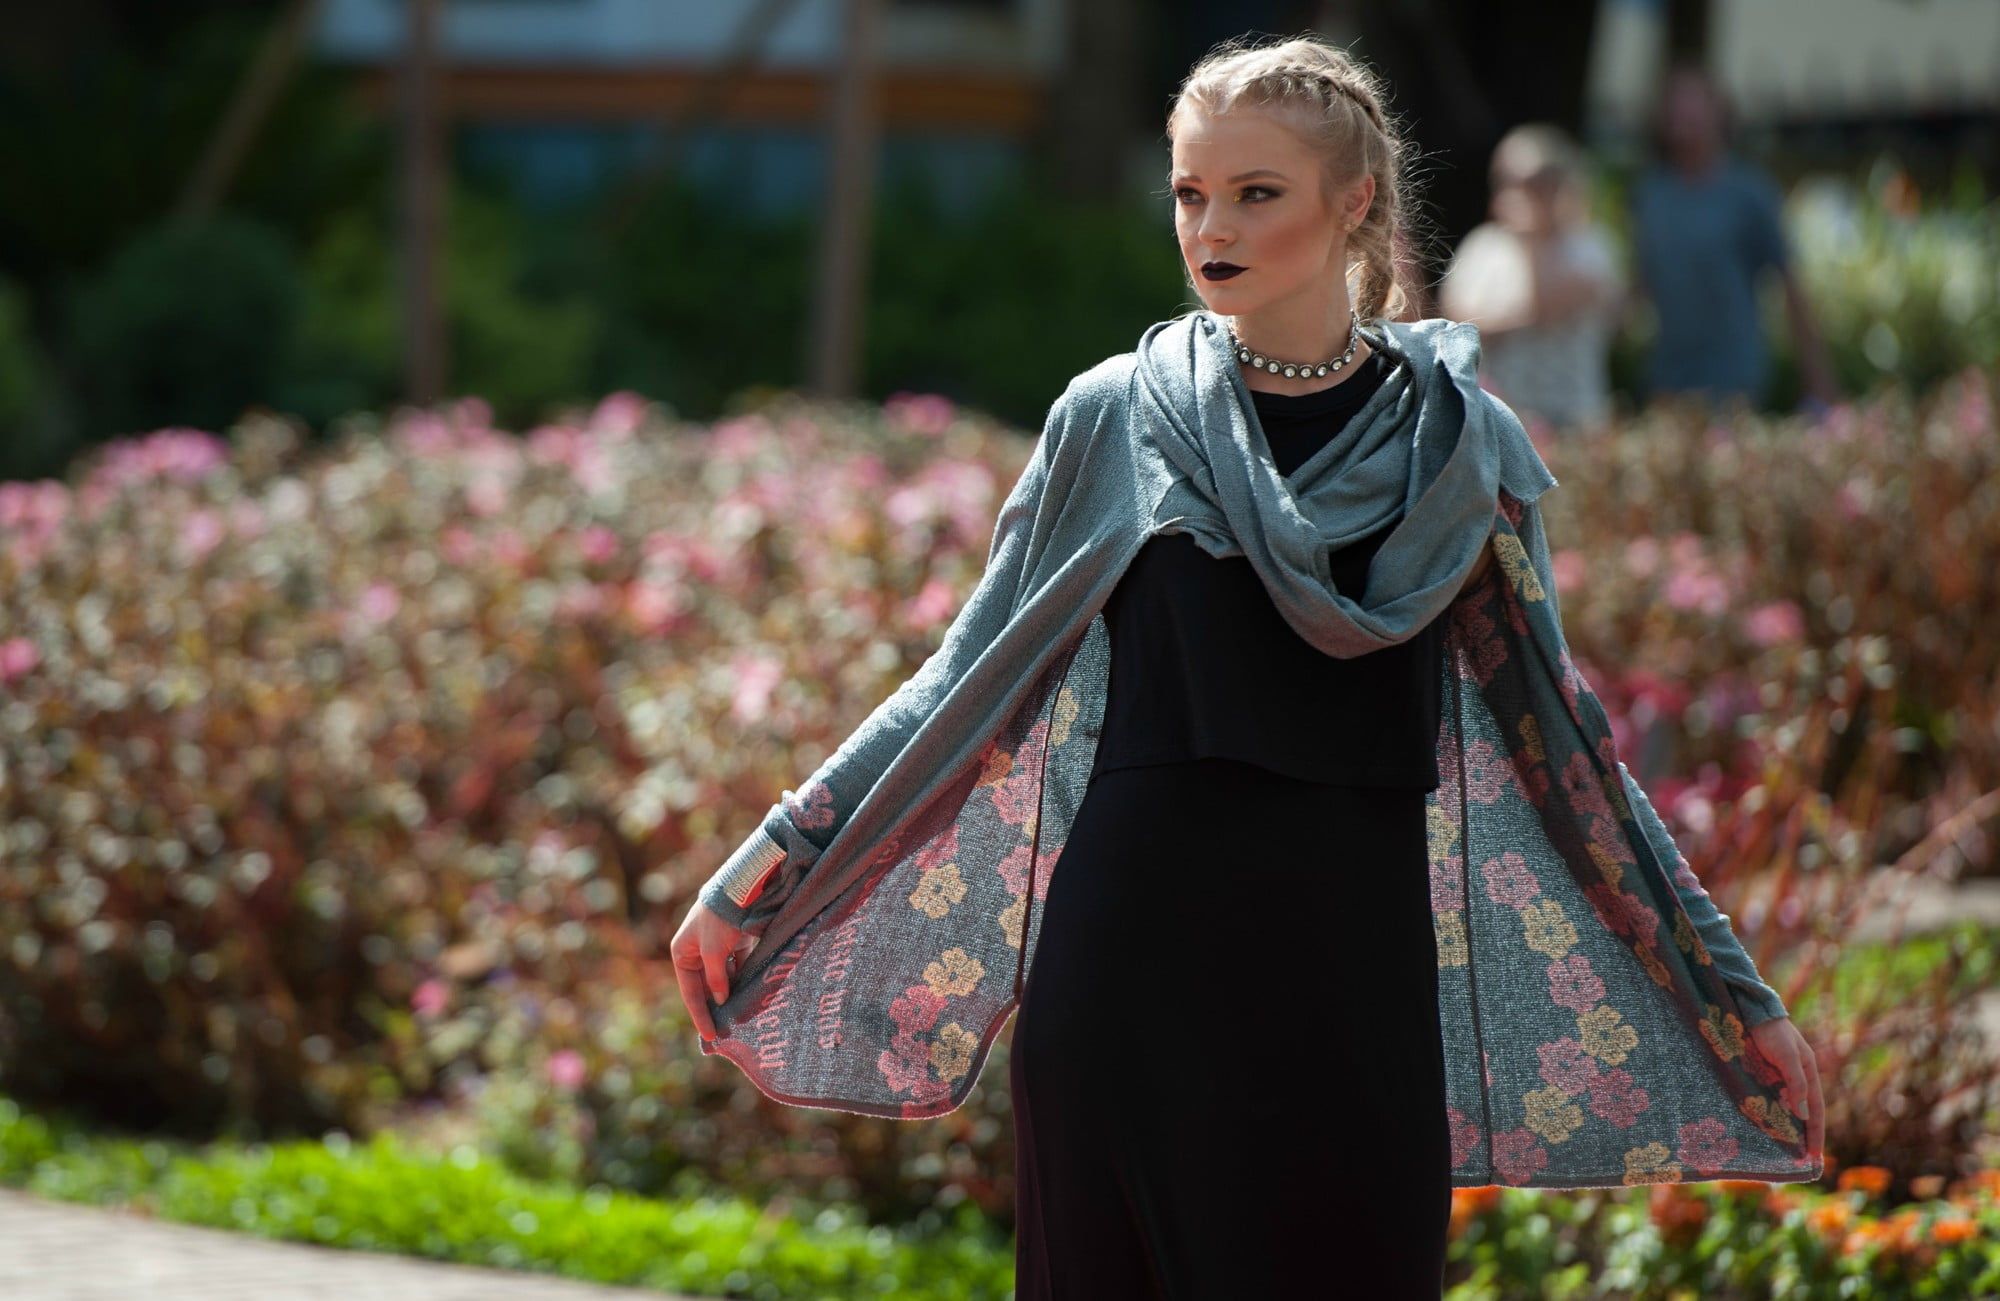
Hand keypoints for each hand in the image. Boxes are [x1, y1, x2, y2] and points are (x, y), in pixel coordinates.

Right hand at [671, 900, 756, 1045]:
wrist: (741, 889)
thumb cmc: (719, 920)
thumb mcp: (714, 952)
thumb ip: (717, 978)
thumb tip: (722, 1000)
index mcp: (682, 953)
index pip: (691, 992)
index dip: (700, 1015)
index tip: (710, 1036)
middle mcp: (696, 952)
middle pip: (706, 988)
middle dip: (715, 1008)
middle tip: (725, 1034)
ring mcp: (716, 948)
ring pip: (723, 979)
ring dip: (730, 996)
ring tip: (738, 1019)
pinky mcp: (735, 943)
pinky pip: (737, 968)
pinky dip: (742, 981)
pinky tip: (749, 996)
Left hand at [1750, 1015, 1823, 1160]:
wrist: (1750, 1010)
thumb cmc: (1772, 1032)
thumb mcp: (1788, 1057)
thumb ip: (1796, 1083)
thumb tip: (1803, 1114)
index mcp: (1808, 1074)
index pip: (1815, 1113)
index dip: (1815, 1136)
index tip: (1814, 1159)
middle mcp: (1795, 1078)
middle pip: (1802, 1114)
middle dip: (1803, 1138)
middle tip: (1800, 1163)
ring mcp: (1778, 1077)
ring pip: (1785, 1109)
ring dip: (1786, 1129)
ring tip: (1783, 1152)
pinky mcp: (1761, 1074)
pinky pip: (1769, 1100)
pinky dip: (1770, 1115)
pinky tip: (1766, 1128)